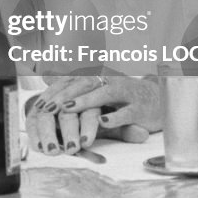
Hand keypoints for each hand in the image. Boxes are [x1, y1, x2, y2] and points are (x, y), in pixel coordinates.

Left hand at [26, 75, 160, 153]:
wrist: (159, 101)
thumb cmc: (123, 97)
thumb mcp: (97, 89)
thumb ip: (73, 84)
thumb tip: (46, 76)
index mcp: (99, 76)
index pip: (73, 81)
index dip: (55, 92)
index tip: (39, 105)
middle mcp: (111, 80)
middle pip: (85, 85)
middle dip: (64, 96)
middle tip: (47, 108)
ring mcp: (127, 93)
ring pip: (104, 94)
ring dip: (85, 102)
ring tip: (67, 109)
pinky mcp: (140, 109)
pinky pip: (127, 112)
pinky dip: (115, 117)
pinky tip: (102, 121)